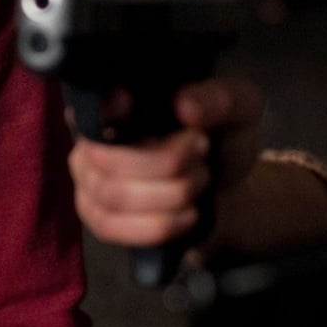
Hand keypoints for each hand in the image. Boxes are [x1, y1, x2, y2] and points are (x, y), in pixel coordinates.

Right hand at [68, 77, 261, 248]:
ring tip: (200, 180)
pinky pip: (111, 227)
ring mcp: (89, 181)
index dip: (105, 109)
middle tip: (201, 152)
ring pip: (115, 195)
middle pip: (109, 159)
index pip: (93, 104)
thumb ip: (218, 100)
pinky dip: (157, 225)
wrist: (223, 185)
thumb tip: (185, 105)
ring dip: (170, 193)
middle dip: (167, 163)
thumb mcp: (237, 110)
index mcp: (116, 99)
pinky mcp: (98, 217)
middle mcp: (91, 139)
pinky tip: (187, 215)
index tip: (127, 103)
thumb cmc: (220, 136)